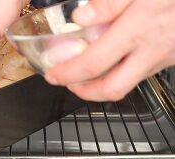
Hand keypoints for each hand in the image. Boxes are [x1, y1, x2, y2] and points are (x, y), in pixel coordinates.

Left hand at [45, 0, 174, 100]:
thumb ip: (109, 4)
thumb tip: (80, 18)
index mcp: (138, 30)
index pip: (94, 63)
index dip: (68, 73)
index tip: (53, 75)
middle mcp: (150, 51)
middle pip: (112, 88)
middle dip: (84, 92)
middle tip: (68, 84)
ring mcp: (162, 57)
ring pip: (126, 84)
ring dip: (100, 85)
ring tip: (84, 75)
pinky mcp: (169, 57)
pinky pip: (139, 74)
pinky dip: (119, 74)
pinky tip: (112, 61)